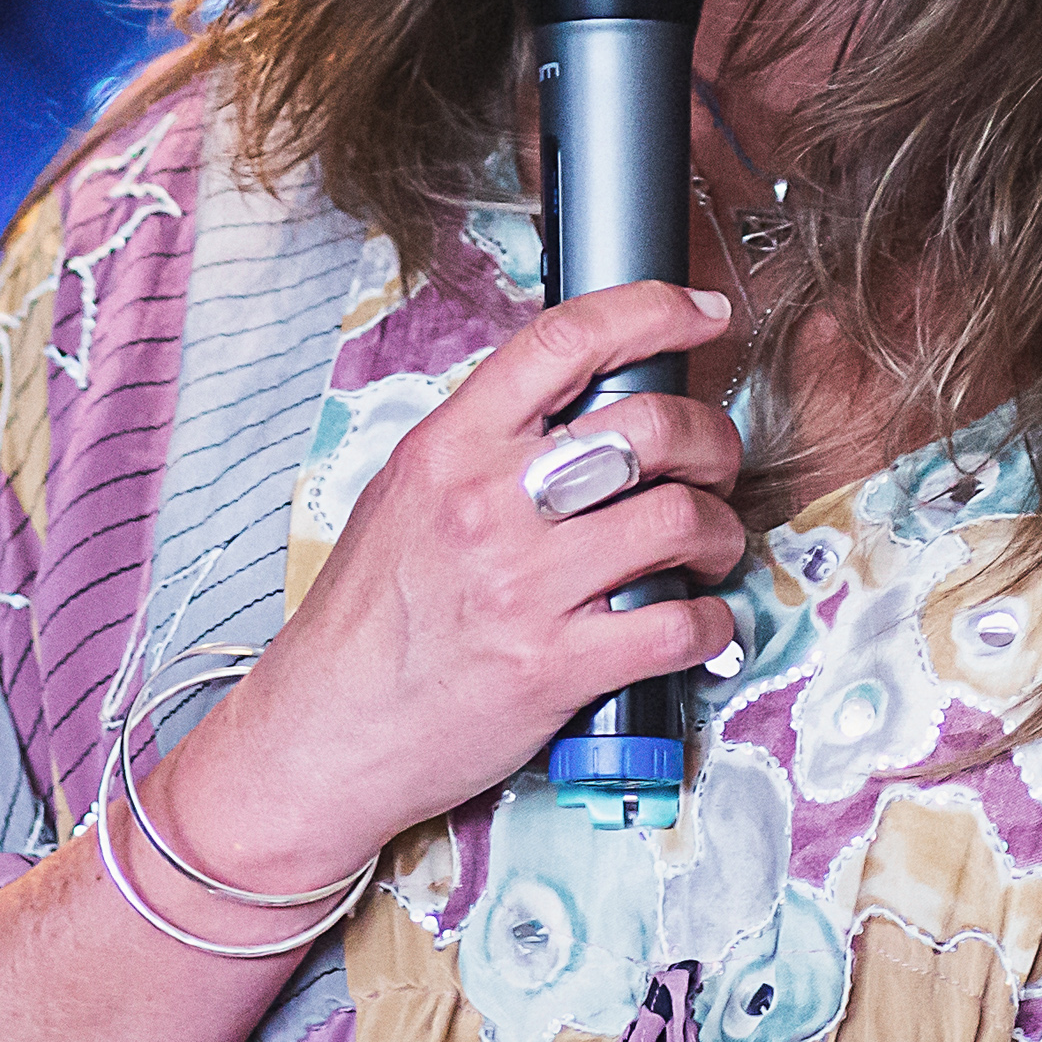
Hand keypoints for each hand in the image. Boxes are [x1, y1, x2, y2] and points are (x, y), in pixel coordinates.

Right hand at [149, 282, 745, 892]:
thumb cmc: (367, 618)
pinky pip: (677, 627)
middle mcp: (489, 505)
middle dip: (710, 438)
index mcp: (449, 447)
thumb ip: (483, 445)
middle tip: (713, 462)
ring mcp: (525, 587)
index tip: (700, 313)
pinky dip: (709, 623)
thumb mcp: (403, 495)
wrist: (323, 730)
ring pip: (678, 520)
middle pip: (649, 426)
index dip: (652, 311)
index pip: (564, 341)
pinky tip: (695, 623)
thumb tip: (578, 407)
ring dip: (718, 531)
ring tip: (706, 547)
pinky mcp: (556, 668)